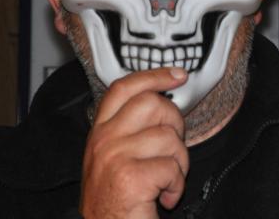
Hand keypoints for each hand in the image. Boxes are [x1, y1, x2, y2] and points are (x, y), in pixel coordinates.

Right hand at [80, 68, 188, 218]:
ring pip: (169, 137)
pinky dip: (176, 187)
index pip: (124, 88)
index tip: (177, 75)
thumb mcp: (115, 159)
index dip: (154, 76)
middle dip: (174, 124)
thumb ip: (130, 131)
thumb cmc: (116, 203)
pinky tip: (164, 197)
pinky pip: (172, 168)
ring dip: (178, 163)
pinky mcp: (129, 177)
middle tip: (172, 150)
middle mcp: (103, 141)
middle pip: (152, 103)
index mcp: (99, 133)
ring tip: (165, 181)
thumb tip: (162, 105)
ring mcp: (114, 157)